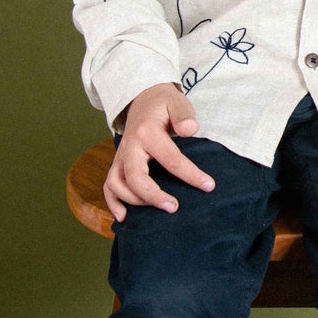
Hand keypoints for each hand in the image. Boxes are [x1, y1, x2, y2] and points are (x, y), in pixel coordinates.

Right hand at [105, 82, 215, 221]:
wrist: (143, 99)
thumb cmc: (164, 104)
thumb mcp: (177, 102)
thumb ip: (184, 115)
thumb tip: (191, 129)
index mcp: (147, 132)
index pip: (170, 158)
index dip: (190, 175)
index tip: (209, 186)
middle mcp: (130, 146)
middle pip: (135, 177)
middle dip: (153, 196)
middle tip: (174, 207)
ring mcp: (121, 156)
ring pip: (116, 184)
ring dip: (134, 201)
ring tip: (157, 210)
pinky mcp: (118, 163)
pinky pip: (108, 186)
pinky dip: (112, 203)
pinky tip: (124, 218)